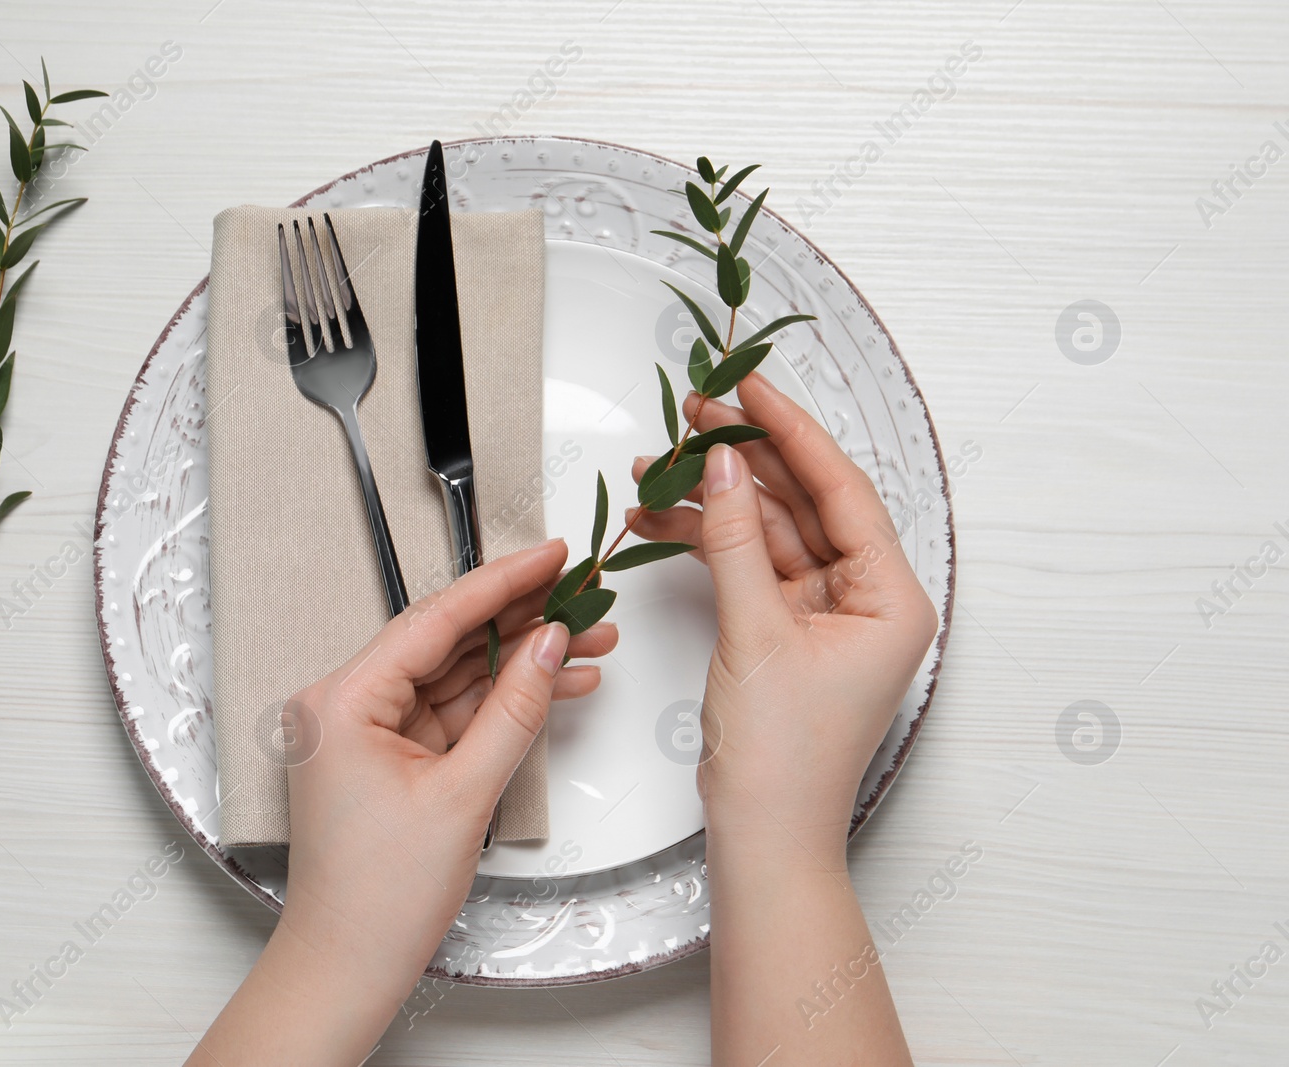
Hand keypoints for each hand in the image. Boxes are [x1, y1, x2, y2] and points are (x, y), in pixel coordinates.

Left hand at [189, 538, 615, 1065]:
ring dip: (522, 662)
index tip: (550, 555)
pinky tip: (556, 687)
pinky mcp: (389, 757)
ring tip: (592, 643)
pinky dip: (502, 703)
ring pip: (457, 676)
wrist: (347, 968)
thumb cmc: (377, 898)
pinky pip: (453, 713)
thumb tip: (548, 645)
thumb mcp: (463, 795)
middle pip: (448, 641)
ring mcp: (367, 732)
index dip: (502, 581)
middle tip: (584, 594)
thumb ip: (513, 710)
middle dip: (523, 621)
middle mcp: (345, 706)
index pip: (434, 620)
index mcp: (342, 701)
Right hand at [630, 371, 937, 862]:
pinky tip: (664, 520)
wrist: (764, 835)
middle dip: (743, 459)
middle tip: (692, 414)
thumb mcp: (755, 634)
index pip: (842, 489)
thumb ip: (735, 541)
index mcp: (893, 597)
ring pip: (770, 530)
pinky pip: (751, 565)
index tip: (749, 387)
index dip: (791, 432)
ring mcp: (828, 612)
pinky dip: (709, 543)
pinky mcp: (789, 628)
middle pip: (805, 502)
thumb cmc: (784, 759)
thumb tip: (720, 463)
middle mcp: (869, 597)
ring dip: (714, 501)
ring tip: (657, 468)